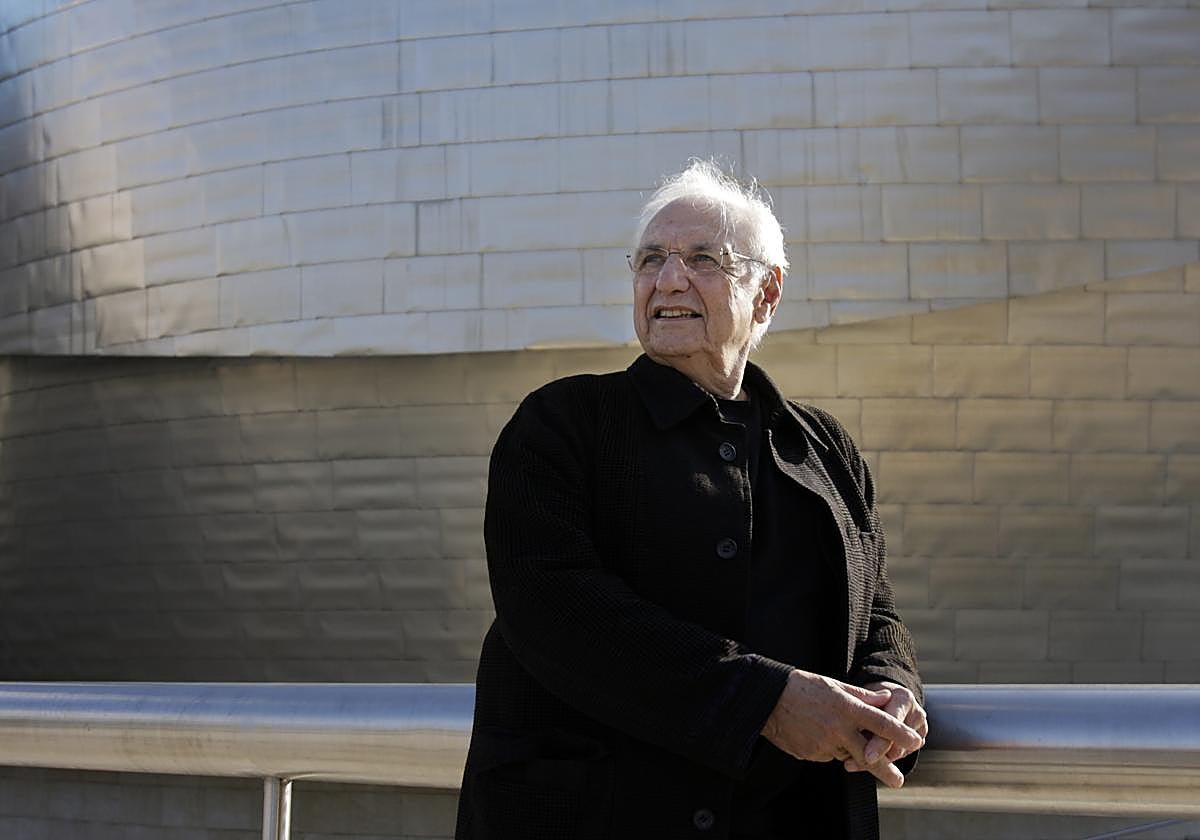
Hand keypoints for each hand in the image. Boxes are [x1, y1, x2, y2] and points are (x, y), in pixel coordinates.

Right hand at [760, 670, 923, 788]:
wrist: (767, 700)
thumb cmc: (803, 687)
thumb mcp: (834, 685)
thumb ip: (862, 696)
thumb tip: (885, 700)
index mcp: (846, 707)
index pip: (881, 723)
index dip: (900, 733)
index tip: (915, 741)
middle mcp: (837, 728)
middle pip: (869, 755)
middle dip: (886, 770)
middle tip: (899, 781)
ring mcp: (823, 744)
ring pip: (846, 754)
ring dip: (848, 749)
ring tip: (831, 729)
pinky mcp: (811, 754)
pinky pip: (828, 755)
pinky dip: (829, 748)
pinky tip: (817, 733)